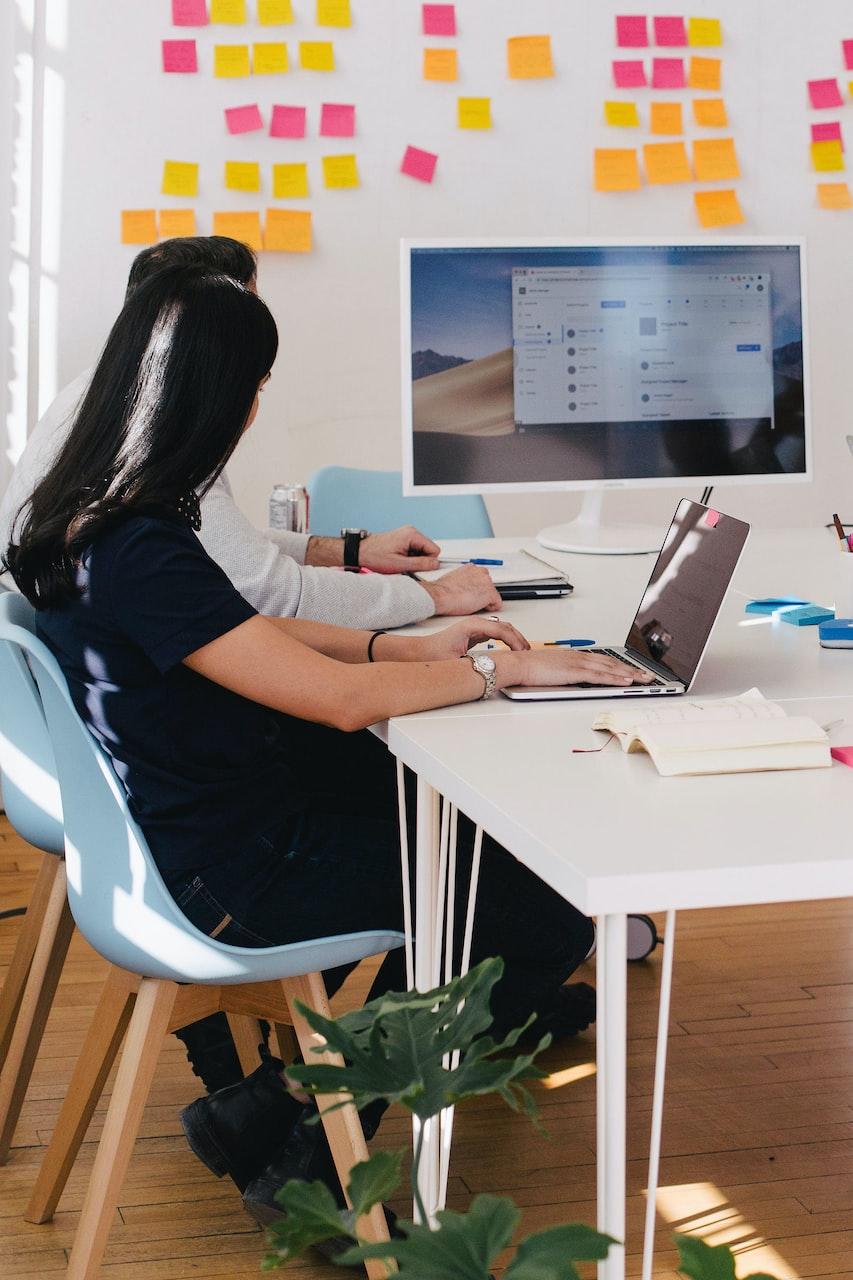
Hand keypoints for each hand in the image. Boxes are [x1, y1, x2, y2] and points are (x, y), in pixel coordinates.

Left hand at [359, 526, 439, 572]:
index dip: (428, 562)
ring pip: (422, 552)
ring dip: (414, 560)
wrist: (359, 552)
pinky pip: (414, 551)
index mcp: (412, 534)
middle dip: (420, 561)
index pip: (435, 550)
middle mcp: (411, 532)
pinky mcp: (403, 539)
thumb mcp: (399, 564)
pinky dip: (409, 558)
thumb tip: (436, 564)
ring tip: (399, 563)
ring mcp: (407, 535)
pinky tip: (398, 560)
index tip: (418, 568)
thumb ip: (421, 564)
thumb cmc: (375, 556)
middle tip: (405, 566)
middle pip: (428, 550)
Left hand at [417, 618, 530, 661]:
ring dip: (514, 638)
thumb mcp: (456, 662)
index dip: (515, 641)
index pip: (501, 630)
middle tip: (528, 653)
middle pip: (505, 627)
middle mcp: (475, 623)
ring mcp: (476, 627)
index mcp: (472, 626)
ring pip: (502, 629)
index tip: (522, 652)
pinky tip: (511, 649)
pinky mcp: (475, 633)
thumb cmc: (433, 654)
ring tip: (523, 651)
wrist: (420, 652)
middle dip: (519, 639)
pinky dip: (507, 640)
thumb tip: (492, 669)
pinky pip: (496, 633)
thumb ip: (475, 664)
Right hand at [419, 565, 501, 615]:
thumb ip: (463, 580)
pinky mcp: (490, 593)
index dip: (478, 588)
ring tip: (472, 605)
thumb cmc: (442, 591)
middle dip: (483, 594)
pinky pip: (497, 604)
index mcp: (471, 568)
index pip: (482, 578)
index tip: (473, 594)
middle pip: (489, 585)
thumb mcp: (452, 579)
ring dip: (485, 601)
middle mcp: (481, 572)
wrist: (440, 595)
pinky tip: (479, 608)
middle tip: (472, 601)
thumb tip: (463, 587)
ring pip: (493, 594)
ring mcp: (486, 582)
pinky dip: (491, 608)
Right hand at [495, 648, 653, 689]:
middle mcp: (579, 656)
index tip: (632, 670)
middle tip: (648, 675)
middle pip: (611, 662)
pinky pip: (601, 676)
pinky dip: (616, 678)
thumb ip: (563, 674)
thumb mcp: (550, 670)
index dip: (620, 665)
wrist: (516, 664)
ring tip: (645, 679)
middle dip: (632, 669)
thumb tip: (570, 681)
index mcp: (573, 656)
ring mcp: (578, 663)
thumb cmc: (527, 668)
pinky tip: (627, 681)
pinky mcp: (575, 672)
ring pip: (611, 668)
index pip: (603, 660)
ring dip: (630, 674)